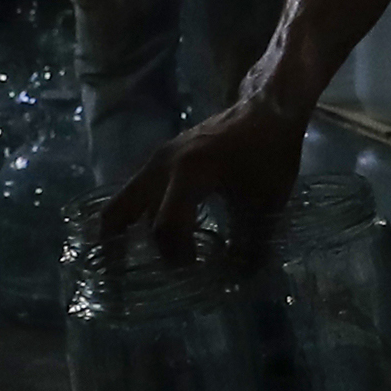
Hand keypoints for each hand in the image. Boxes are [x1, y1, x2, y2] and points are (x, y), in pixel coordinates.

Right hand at [101, 92, 304, 274]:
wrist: (268, 109)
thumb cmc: (269, 153)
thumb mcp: (267, 203)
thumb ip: (251, 245)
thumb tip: (238, 280)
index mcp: (188, 174)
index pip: (165, 226)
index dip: (175, 256)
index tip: (194, 269)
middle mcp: (163, 165)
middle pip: (120, 213)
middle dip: (124, 248)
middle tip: (135, 276)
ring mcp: (158, 159)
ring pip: (123, 201)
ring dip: (126, 231)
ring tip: (135, 260)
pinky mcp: (162, 158)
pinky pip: (137, 191)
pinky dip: (136, 215)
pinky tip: (153, 235)